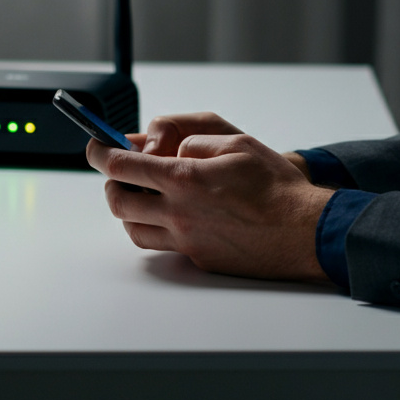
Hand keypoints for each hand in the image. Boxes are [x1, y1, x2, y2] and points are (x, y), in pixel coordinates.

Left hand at [87, 113, 333, 280]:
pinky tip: (170, 216)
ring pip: (133, 228)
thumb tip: (169, 151)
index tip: (95, 146)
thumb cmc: (277, 186)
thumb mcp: (237, 143)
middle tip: (119, 172)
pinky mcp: (199, 258)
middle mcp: (179, 213)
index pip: (123, 166)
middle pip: (118, 201)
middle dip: (111, 182)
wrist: (304, 231)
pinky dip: (154, 228)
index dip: (101, 153)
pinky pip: (162, 245)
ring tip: (143, 195)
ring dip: (129, 209)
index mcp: (185, 178)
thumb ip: (195, 142)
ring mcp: (187, 240)